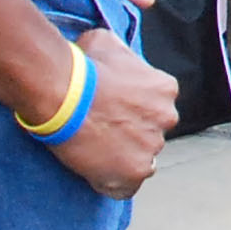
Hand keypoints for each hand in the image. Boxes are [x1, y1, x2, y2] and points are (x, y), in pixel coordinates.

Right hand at [49, 27, 177, 199]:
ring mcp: (152, 147)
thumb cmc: (83, 66)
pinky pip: (126, 187)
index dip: (133, 108)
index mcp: (165, 89)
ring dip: (122, 157)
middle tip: (101, 129)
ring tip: (94, 150)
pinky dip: (112, 184)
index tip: (112, 109)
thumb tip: (112, 58)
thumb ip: (120, 55)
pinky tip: (95, 172)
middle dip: (131, 133)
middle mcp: (166, 118)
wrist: (64, 92)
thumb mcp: (107, 42)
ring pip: (141, 159)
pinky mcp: (134, 172)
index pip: (156, 105)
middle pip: (151, 132)